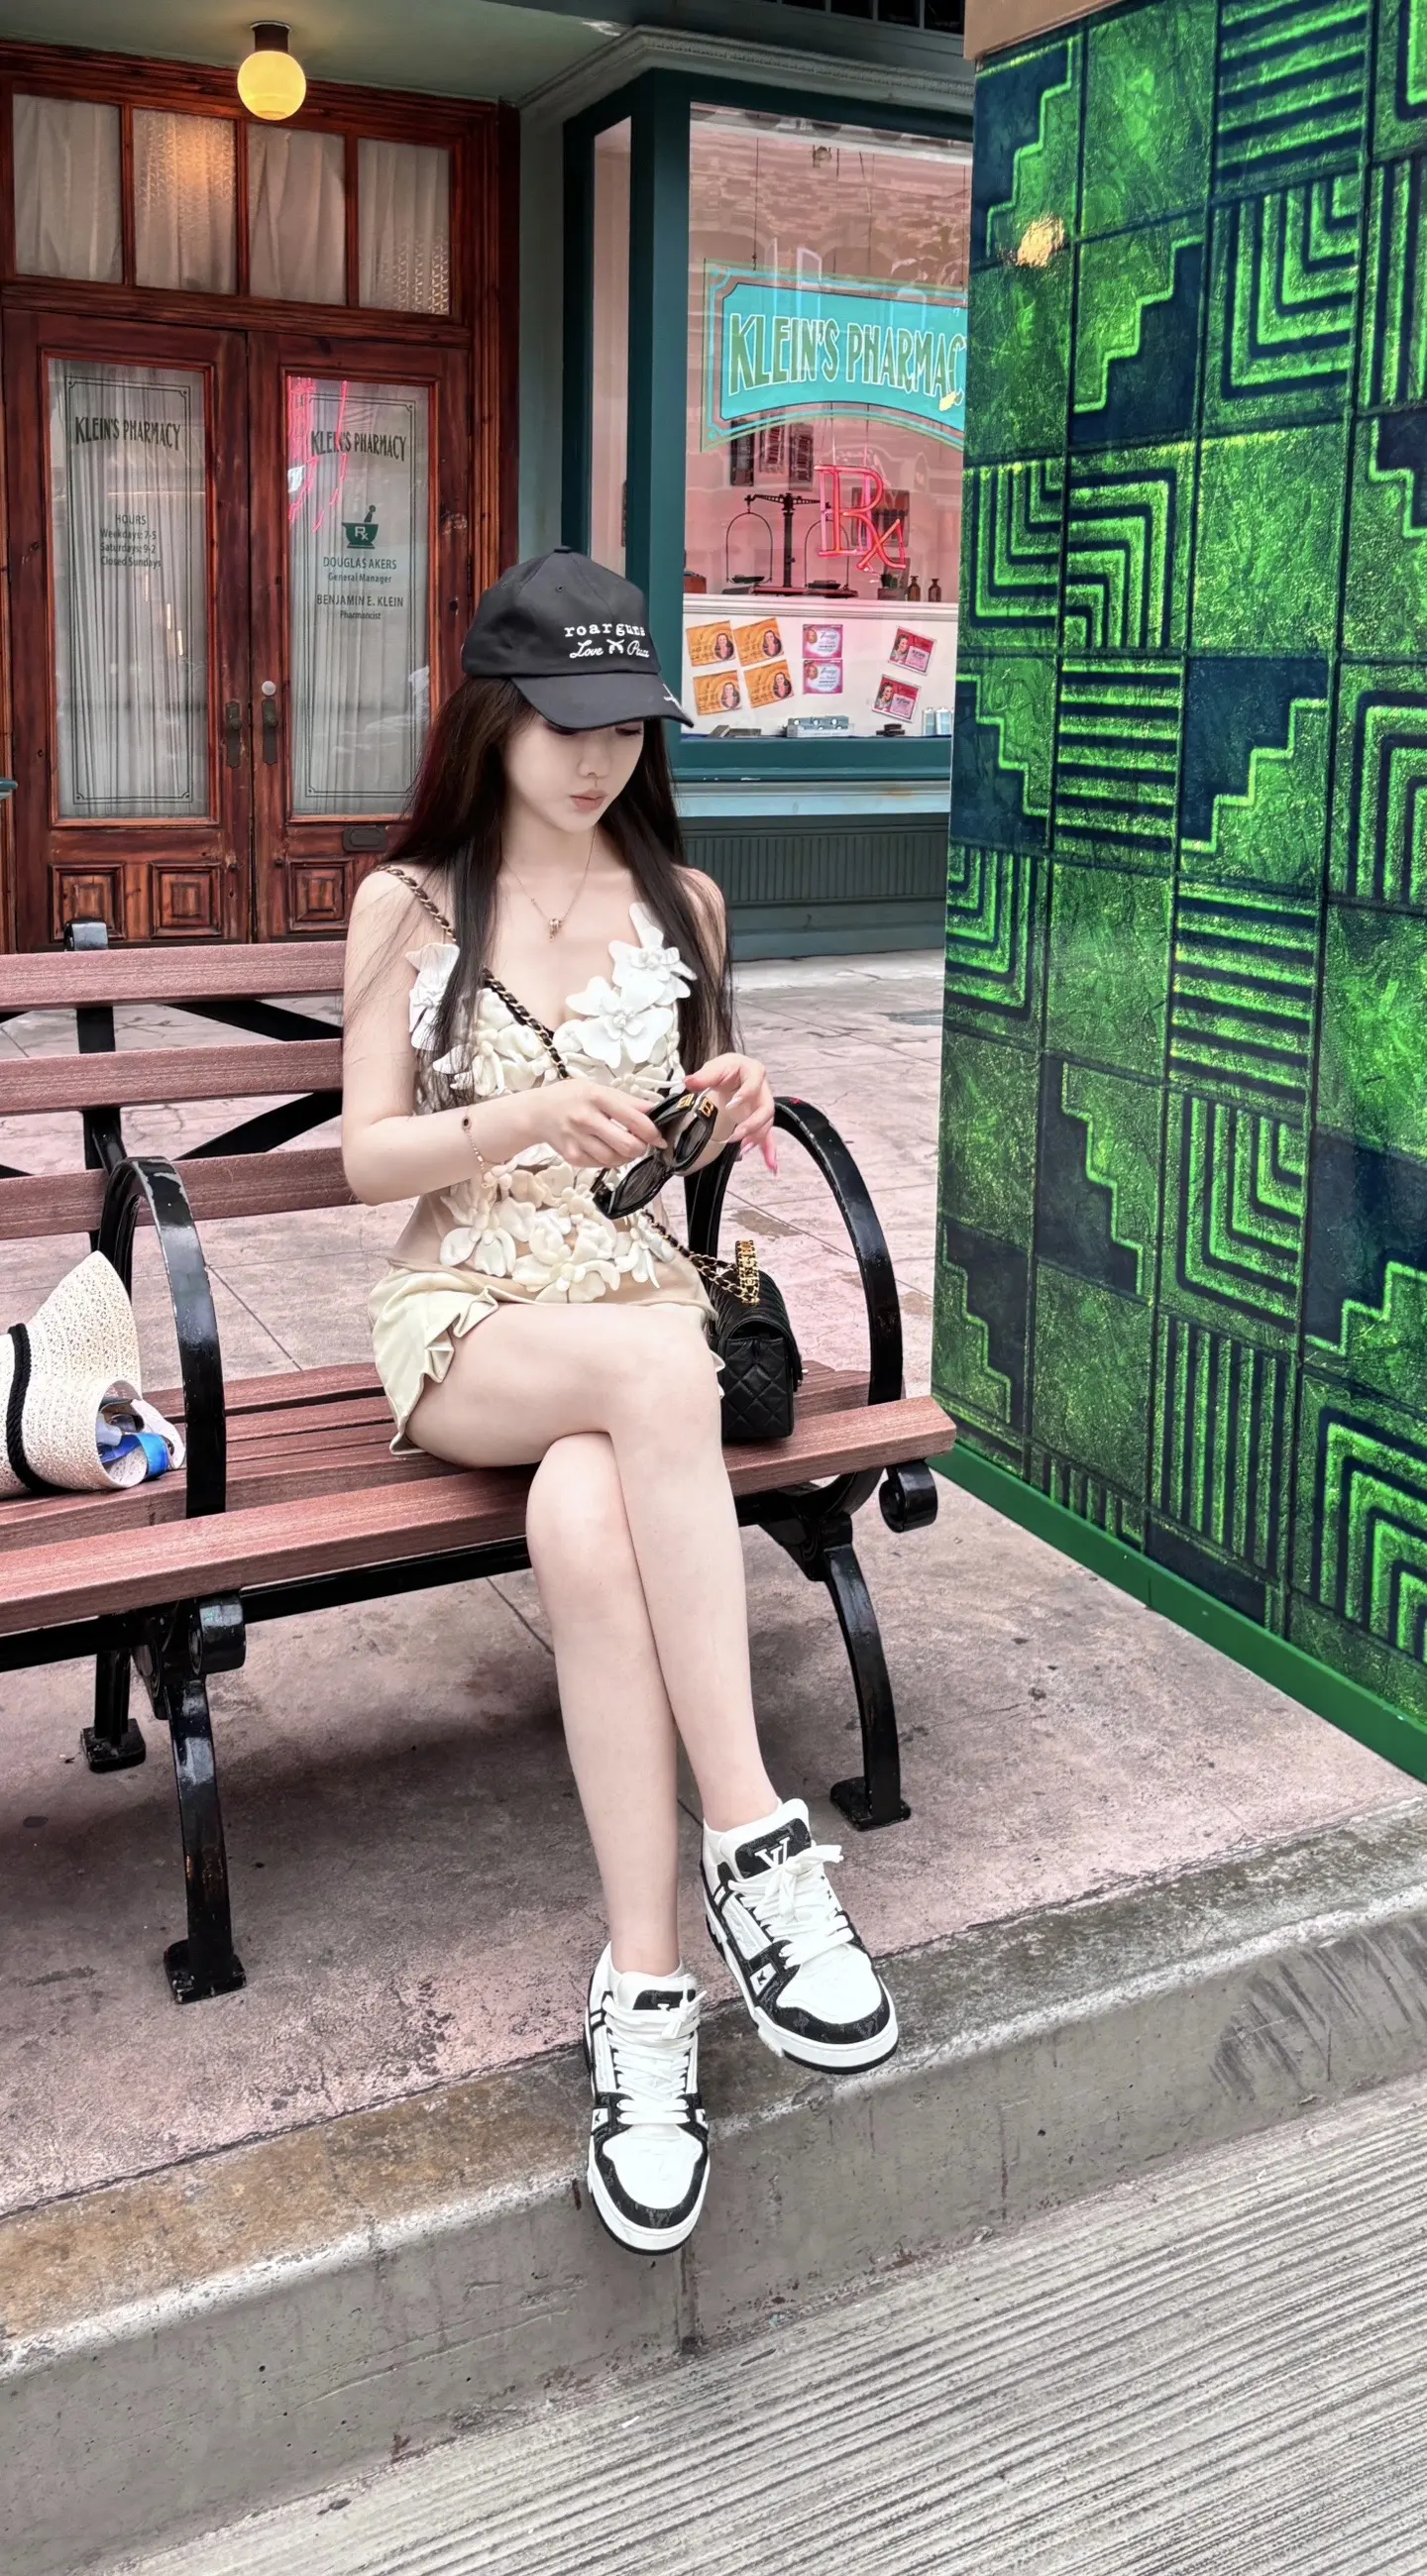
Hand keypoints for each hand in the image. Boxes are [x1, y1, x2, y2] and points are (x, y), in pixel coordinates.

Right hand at [523, 1080, 662, 1170]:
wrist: (537, 1112)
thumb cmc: (572, 1097)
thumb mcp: (599, 1089)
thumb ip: (627, 1101)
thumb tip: (656, 1111)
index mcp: (597, 1097)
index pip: (635, 1119)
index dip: (653, 1132)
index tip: (659, 1136)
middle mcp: (586, 1118)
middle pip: (628, 1145)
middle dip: (641, 1148)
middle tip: (642, 1143)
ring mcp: (577, 1139)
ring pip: (616, 1160)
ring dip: (627, 1156)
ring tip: (624, 1146)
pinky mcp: (572, 1156)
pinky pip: (601, 1165)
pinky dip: (610, 1161)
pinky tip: (607, 1149)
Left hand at [687, 1052, 776, 1172]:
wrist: (732, 1074)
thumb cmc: (726, 1069)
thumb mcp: (714, 1068)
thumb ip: (703, 1076)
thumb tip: (690, 1082)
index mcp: (754, 1072)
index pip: (754, 1084)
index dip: (745, 1095)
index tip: (731, 1105)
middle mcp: (763, 1090)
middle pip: (765, 1109)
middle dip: (752, 1124)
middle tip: (736, 1135)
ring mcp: (762, 1107)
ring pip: (766, 1124)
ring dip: (757, 1139)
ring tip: (743, 1150)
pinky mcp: (759, 1120)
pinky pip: (767, 1136)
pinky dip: (769, 1151)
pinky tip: (771, 1166)